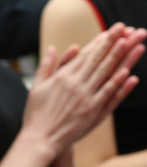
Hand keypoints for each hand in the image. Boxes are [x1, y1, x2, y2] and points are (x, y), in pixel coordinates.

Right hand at [23, 23, 145, 154]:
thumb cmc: (36, 113)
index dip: (100, 41)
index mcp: (62, 76)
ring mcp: (85, 97)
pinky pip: (108, 93)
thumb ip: (47, 65)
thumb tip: (54, 48)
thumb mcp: (37, 86)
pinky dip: (118, 82)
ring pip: (106, 73)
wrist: (40, 139)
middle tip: (125, 28)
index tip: (112, 30)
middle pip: (98, 59)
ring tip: (130, 43)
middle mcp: (75, 84)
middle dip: (113, 42)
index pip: (85, 55)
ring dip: (119, 57)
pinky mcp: (92, 110)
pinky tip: (128, 72)